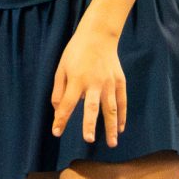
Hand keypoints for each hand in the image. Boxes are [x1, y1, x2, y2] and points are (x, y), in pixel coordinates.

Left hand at [51, 20, 126, 147]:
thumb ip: (59, 90)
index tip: (56, 132)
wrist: (99, 35)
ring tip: (112, 143)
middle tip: (89, 139)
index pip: (67, 104)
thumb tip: (58, 110)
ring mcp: (109, 83)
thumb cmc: (76, 52)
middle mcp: (94, 83)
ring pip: (111, 108)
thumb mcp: (61, 67)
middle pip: (91, 107)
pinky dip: (122, 116)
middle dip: (90, 124)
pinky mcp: (119, 81)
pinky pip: (122, 102)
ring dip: (111, 126)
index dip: (61, 119)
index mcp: (77, 79)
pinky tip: (121, 128)